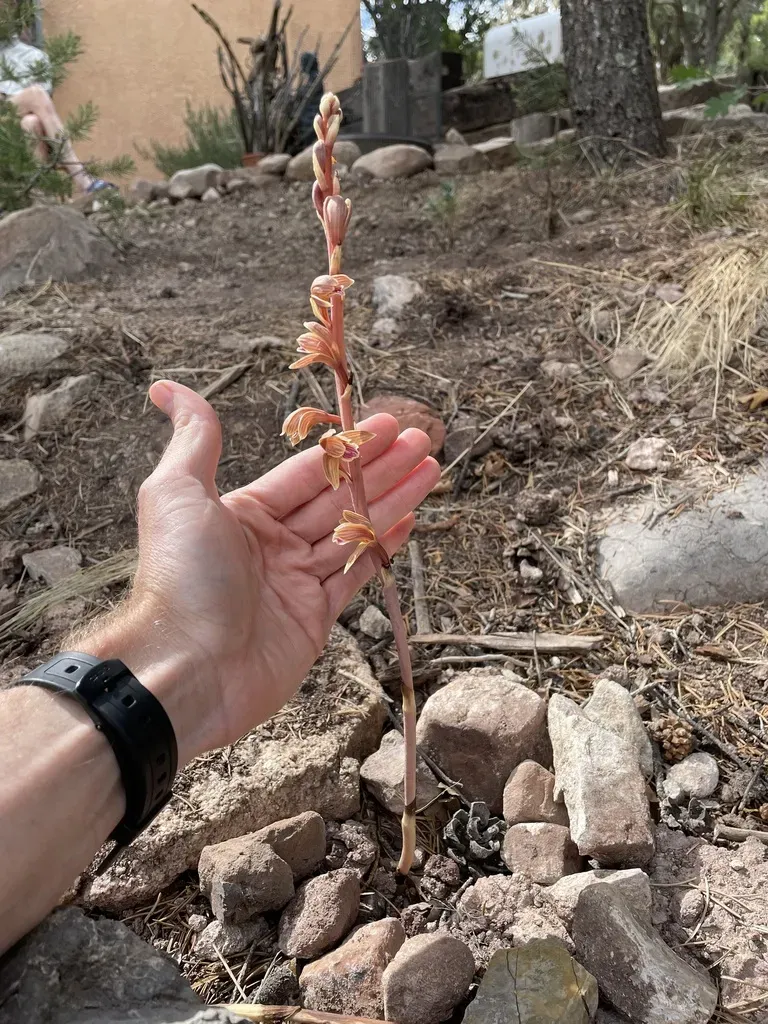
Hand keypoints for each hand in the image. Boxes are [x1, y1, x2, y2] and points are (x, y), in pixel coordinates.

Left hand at [80, 381, 438, 764]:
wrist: (188, 669)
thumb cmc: (181, 578)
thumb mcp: (178, 494)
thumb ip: (194, 440)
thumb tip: (168, 388)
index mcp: (243, 513)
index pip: (308, 471)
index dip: (350, 446)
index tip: (388, 424)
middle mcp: (271, 544)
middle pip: (338, 497)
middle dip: (382, 467)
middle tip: (424, 440)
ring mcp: (295, 582)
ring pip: (354, 531)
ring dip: (393, 499)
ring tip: (430, 470)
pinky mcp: (315, 619)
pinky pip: (356, 575)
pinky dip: (383, 547)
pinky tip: (409, 521)